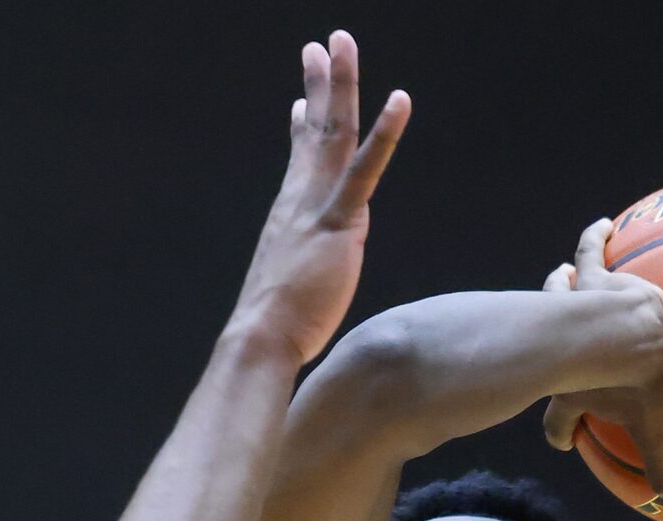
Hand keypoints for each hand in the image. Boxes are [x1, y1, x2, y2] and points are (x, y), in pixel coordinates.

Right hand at [228, 32, 409, 368]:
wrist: (262, 337)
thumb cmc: (277, 323)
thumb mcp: (292, 279)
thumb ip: (302, 259)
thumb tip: (305, 258)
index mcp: (293, 212)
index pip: (300, 157)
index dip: (302, 122)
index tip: (300, 95)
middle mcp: (300, 197)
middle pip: (315, 129)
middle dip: (322, 82)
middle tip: (326, 42)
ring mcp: (318, 204)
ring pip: (333, 132)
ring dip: (342, 83)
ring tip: (343, 42)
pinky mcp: (339, 221)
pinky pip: (364, 169)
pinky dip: (384, 133)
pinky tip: (400, 99)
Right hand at [537, 218, 662, 499]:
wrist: (626, 336)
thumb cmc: (636, 383)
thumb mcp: (652, 425)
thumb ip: (661, 461)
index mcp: (575, 389)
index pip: (560, 420)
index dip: (562, 433)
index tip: (566, 441)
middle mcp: (567, 344)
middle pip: (554, 339)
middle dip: (554, 336)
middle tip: (553, 323)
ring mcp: (580, 307)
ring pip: (562, 290)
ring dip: (564, 280)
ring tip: (568, 267)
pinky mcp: (601, 277)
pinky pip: (592, 251)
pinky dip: (596, 238)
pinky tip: (605, 224)